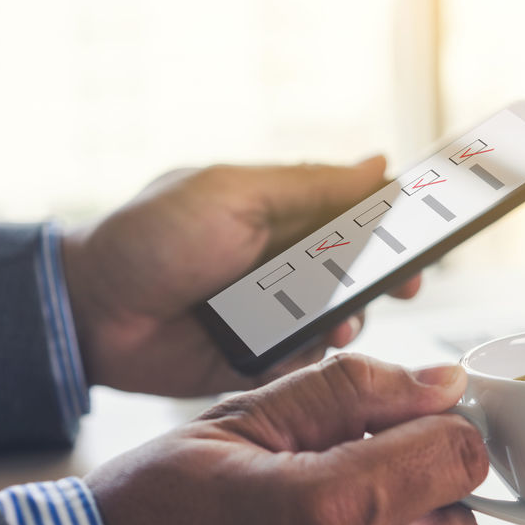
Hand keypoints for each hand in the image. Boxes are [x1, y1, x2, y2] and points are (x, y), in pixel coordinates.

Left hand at [62, 158, 425, 395]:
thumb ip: (311, 185)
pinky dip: (321, 354)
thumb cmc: (153, 238)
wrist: (96, 312)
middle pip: (365, 272)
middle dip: (391, 278)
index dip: (398, 226)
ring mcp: (281, 314)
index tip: (428, 233)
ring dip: (353, 318)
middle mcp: (290, 265)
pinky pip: (316, 360)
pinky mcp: (269, 358)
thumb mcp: (235, 194)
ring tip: (339, 321)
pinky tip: (314, 347)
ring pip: (348, 318)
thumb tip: (379, 164)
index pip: (360, 218)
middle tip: (405, 284)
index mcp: (287, 217)